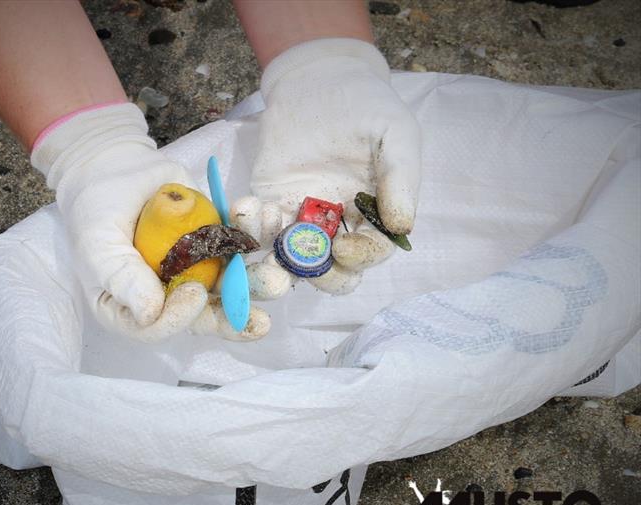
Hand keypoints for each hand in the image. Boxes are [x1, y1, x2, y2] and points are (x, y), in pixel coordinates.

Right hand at [31, 103, 268, 341]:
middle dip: (241, 309)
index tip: (194, 293)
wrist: (116, 167)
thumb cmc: (96, 209)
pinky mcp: (217, 242)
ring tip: (279, 268)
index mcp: (138, 309)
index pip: (163, 327)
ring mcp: (199, 270)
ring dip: (260, 276)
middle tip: (266, 306)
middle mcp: (173, 297)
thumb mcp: (97, 244)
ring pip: (235, 282)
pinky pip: (243, 243)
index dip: (183, 318)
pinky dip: (259, 231)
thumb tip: (149, 314)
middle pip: (209, 313)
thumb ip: (121, 278)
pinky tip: (268, 216)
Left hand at [233, 38, 420, 297]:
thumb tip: (402, 227)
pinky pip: (257, 230)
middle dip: (317, 278)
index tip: (343, 248)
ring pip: (289, 262)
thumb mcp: (396, 133)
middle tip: (299, 269)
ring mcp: (299, 217)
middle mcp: (336, 225)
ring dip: (275, 269)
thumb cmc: (365, 105)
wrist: (318, 78)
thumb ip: (401, 178)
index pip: (371, 252)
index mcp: (373, 215)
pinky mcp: (267, 202)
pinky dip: (250, 229)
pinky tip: (249, 208)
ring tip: (264, 266)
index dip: (360, 258)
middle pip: (331, 271)